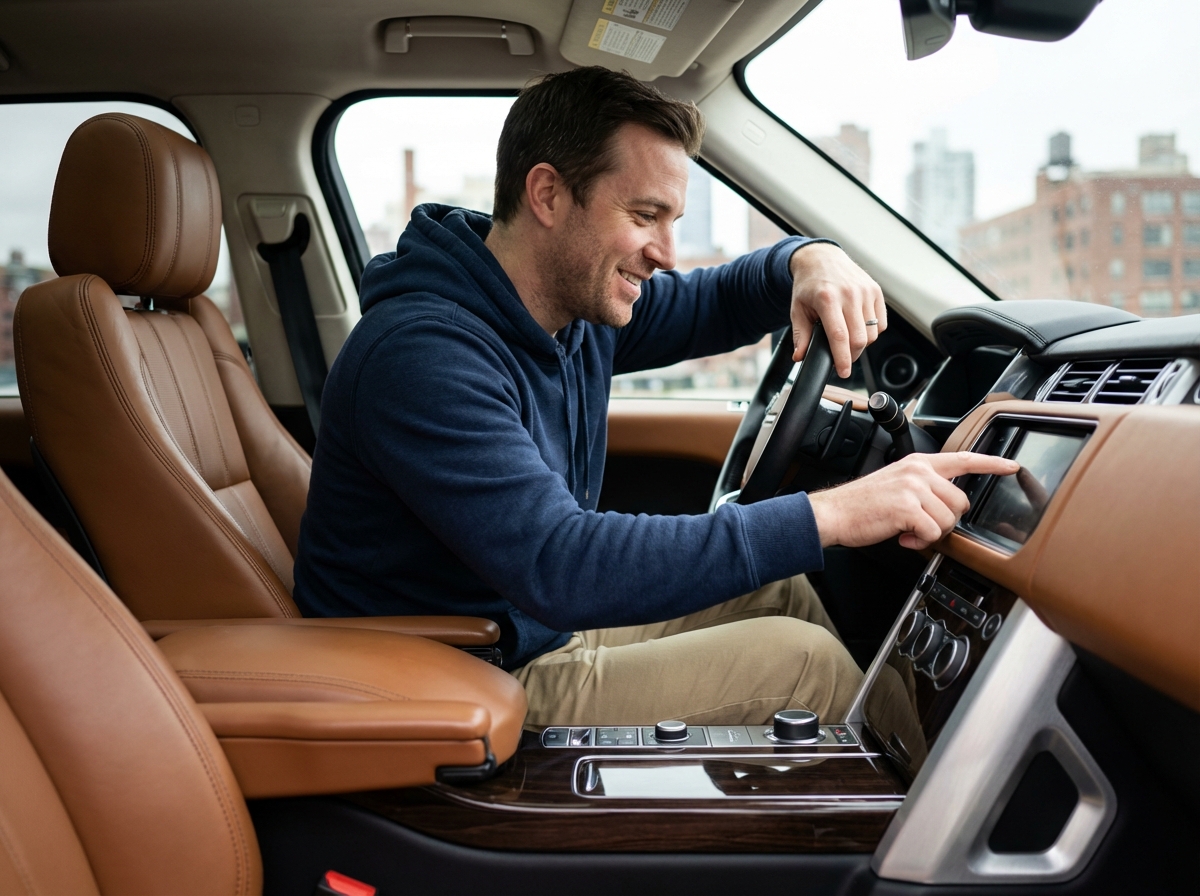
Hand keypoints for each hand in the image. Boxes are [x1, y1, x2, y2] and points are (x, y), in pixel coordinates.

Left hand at [788, 242, 886, 378]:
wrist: (822, 258)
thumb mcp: (797, 309)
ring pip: (872, 333)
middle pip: (859, 338)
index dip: (842, 358)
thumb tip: (800, 357)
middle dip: (852, 355)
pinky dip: (872, 332)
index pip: (839, 336)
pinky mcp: (876, 291)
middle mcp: (849, 294)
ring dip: (862, 344)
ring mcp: (865, 291)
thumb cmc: (809, 285)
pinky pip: (881, 323)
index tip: (843, 371)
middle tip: (842, 357)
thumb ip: (800, 335)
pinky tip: (858, 327)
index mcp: (827, 298)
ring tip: (848, 339)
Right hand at [808, 452, 1020, 549]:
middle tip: (920, 525)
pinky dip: (920, 542)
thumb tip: (946, 506)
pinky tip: (903, 537)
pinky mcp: (907, 507)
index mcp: (918, 464)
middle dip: (945, 520)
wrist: (834, 513)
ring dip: (931, 533)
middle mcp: (918, 472)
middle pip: (960, 502)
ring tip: (908, 530)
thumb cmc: (861, 505)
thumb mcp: (897, 485)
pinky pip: (933, 533)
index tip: (1011, 467)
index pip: (963, 459)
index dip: (991, 464)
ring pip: (948, 520)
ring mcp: (913, 488)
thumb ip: (923, 488)